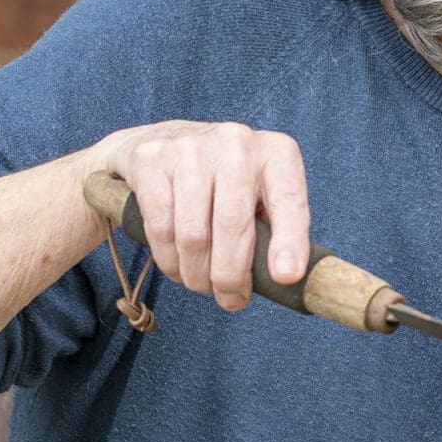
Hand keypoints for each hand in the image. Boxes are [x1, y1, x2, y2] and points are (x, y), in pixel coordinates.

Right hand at [86, 121, 310, 311]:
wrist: (160, 140)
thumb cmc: (224, 181)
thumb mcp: (260, 194)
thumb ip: (274, 229)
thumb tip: (281, 279)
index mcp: (276, 152)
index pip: (289, 200)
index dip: (289, 241)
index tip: (285, 277)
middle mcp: (237, 142)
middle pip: (233, 225)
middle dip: (230, 276)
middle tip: (230, 301)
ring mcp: (191, 147)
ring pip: (193, 235)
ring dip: (196, 275)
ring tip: (200, 283)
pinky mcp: (151, 160)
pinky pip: (160, 229)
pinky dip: (169, 261)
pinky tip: (177, 267)